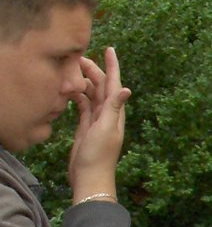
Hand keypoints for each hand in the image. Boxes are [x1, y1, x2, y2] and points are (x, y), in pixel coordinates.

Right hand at [68, 47, 130, 196]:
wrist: (89, 176)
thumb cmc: (99, 155)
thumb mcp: (106, 129)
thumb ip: (114, 109)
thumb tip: (126, 89)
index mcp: (115, 113)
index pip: (114, 84)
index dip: (112, 66)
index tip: (110, 49)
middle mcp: (108, 114)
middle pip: (101, 86)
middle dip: (93, 70)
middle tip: (78, 57)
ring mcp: (97, 120)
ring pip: (91, 94)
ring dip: (83, 81)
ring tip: (71, 69)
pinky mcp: (86, 126)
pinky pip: (83, 106)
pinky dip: (78, 96)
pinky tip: (70, 89)